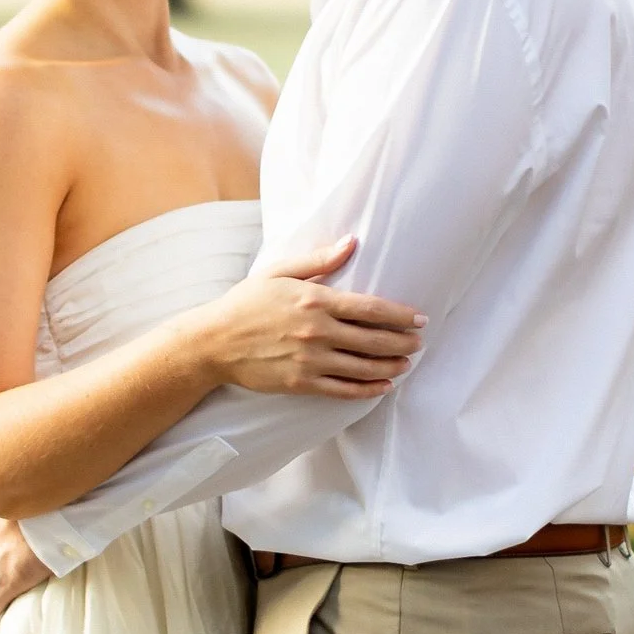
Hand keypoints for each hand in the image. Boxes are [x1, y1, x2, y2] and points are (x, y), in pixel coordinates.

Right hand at [196, 239, 423, 398]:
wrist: (214, 342)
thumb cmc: (245, 303)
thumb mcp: (279, 272)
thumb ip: (319, 260)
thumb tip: (351, 242)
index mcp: (315, 300)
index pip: (370, 309)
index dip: (400, 315)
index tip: (419, 318)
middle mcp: (317, 331)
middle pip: (373, 339)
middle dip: (402, 341)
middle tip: (419, 342)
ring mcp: (310, 360)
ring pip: (363, 366)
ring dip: (391, 365)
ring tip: (406, 362)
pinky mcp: (301, 383)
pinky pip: (343, 390)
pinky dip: (367, 390)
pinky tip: (383, 386)